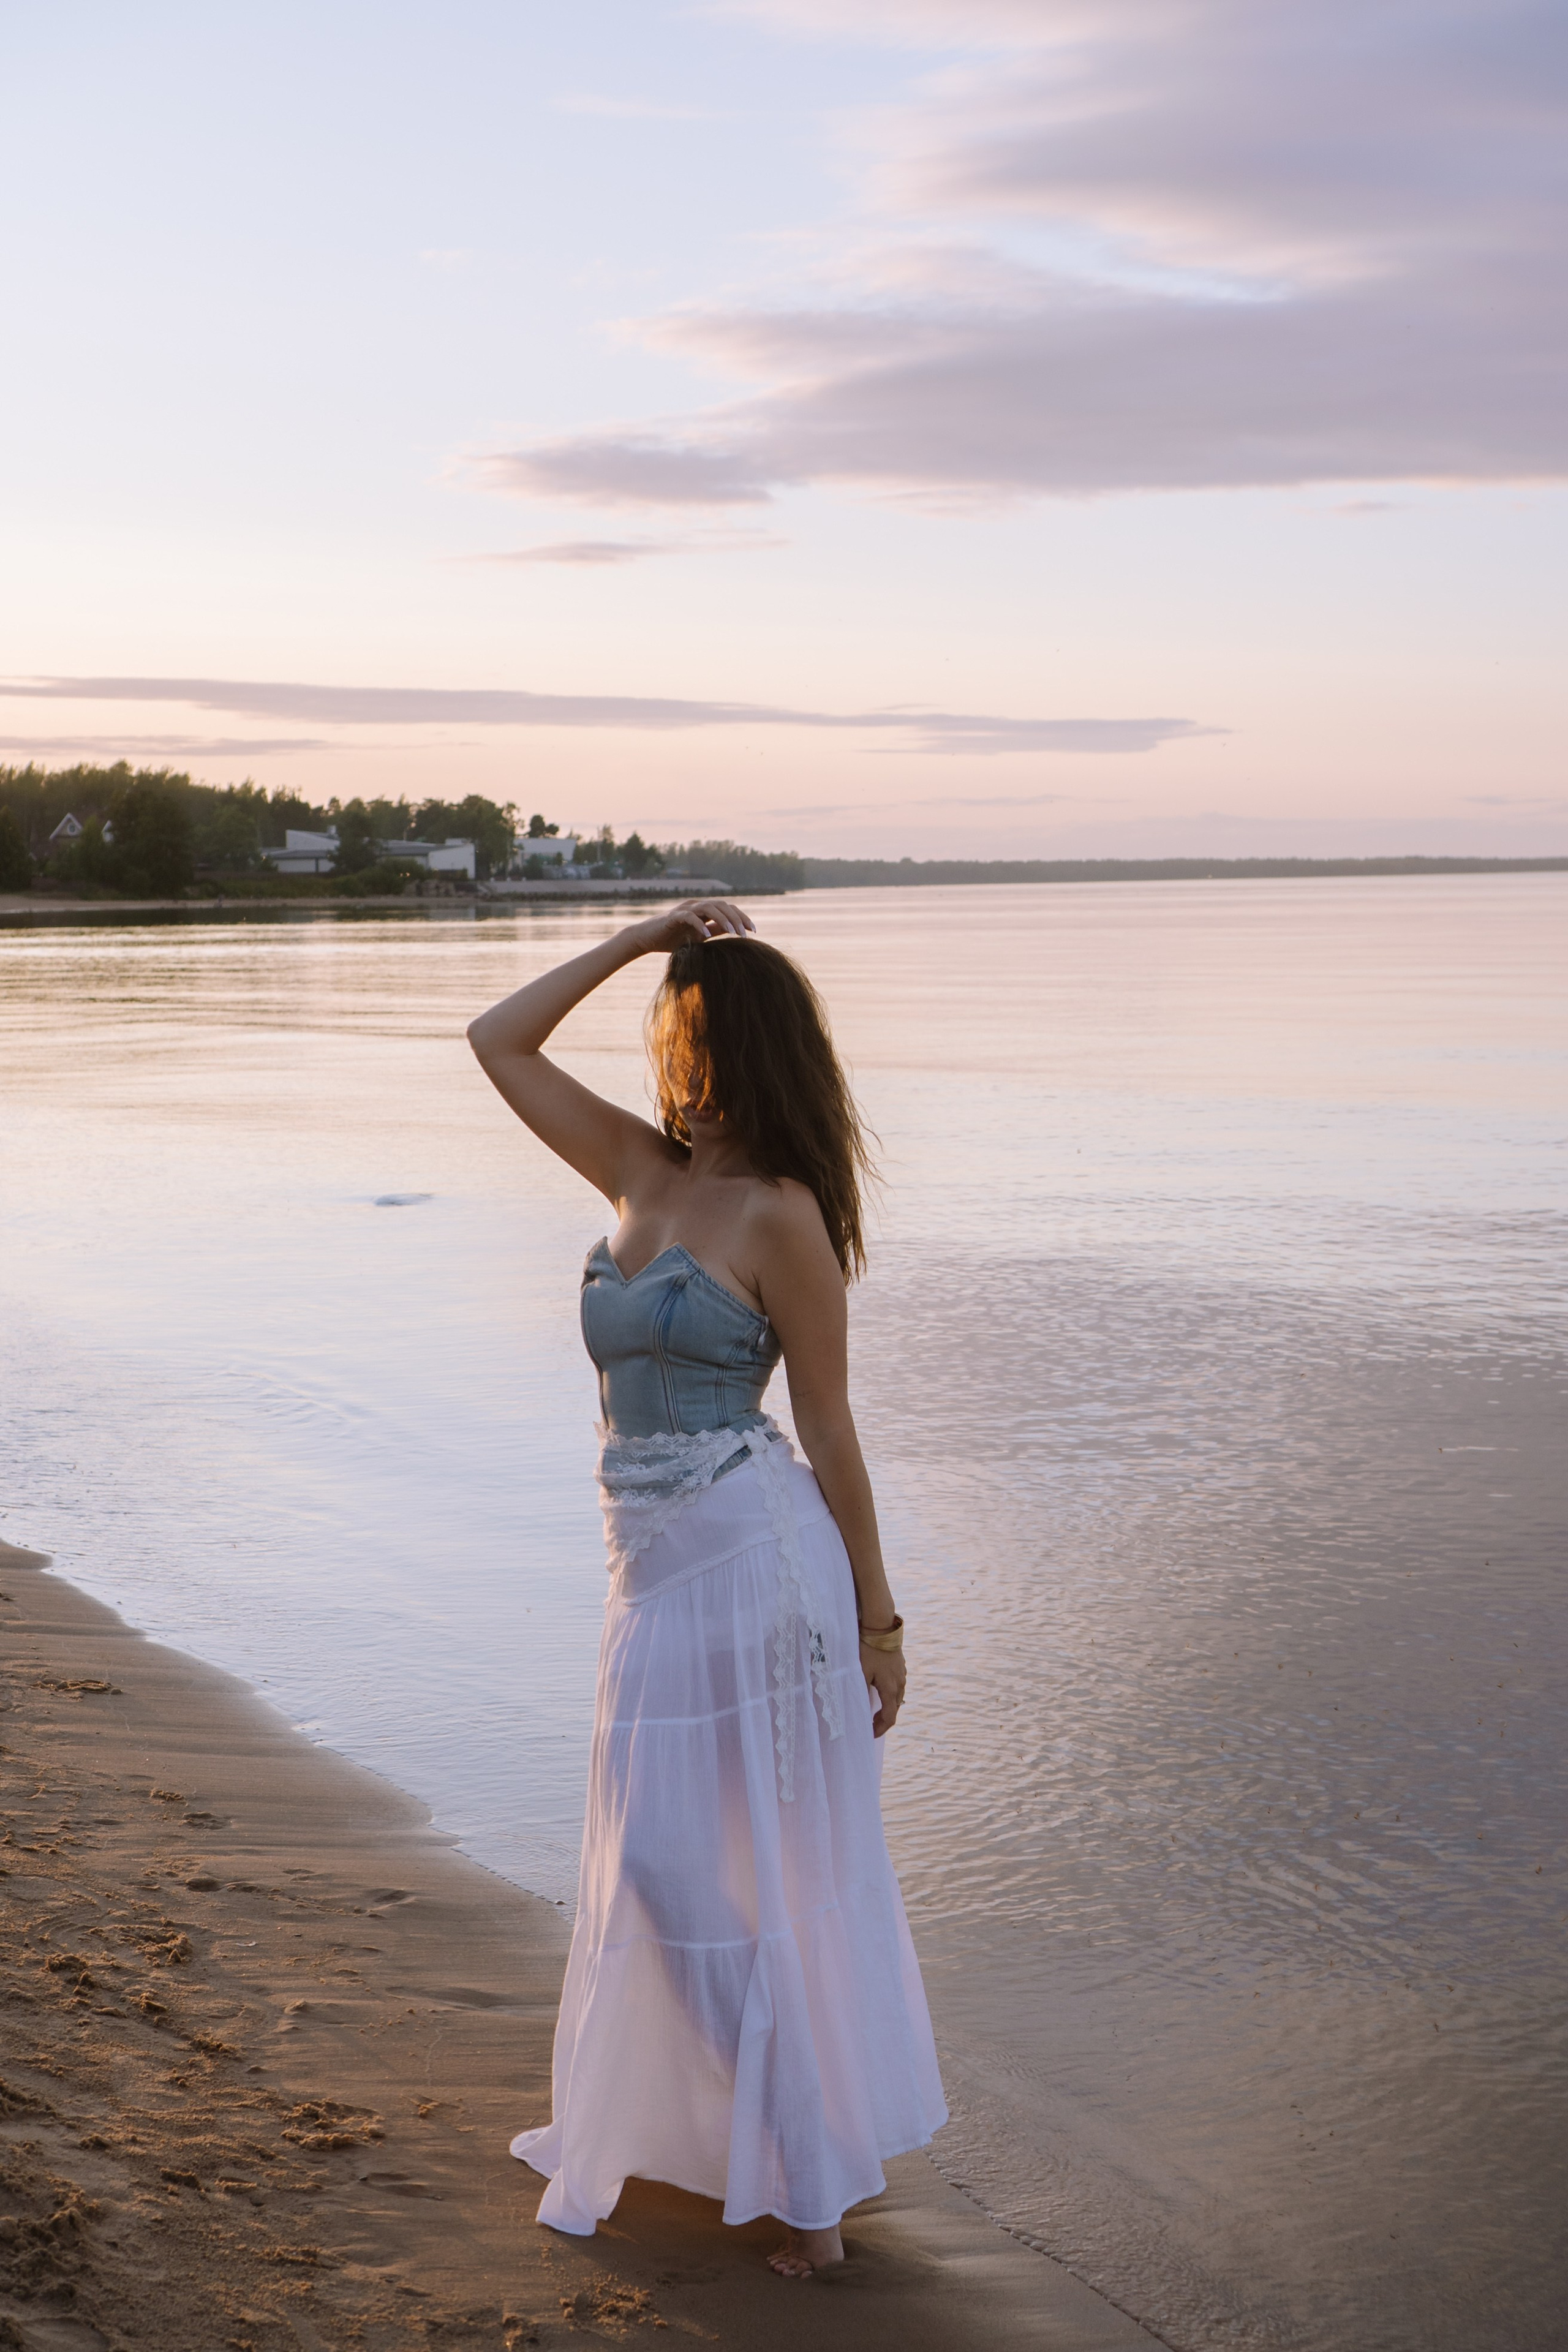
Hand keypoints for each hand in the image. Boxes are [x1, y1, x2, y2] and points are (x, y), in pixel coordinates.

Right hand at [627, 898, 755, 954]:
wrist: (646, 939)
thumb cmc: (672, 939)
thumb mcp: (698, 937)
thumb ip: (714, 931)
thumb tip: (733, 931)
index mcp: (704, 910)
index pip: (728, 909)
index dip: (742, 917)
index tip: (753, 931)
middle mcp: (696, 905)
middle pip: (723, 905)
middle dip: (737, 918)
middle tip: (746, 934)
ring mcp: (685, 909)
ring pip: (709, 907)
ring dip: (723, 919)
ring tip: (733, 933)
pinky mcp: (673, 917)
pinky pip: (689, 916)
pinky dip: (699, 924)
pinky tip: (706, 934)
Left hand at [861, 1644, 905, 1737]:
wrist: (881, 1627)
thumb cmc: (868, 1650)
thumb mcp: (861, 1673)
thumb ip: (861, 1692)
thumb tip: (860, 1708)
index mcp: (890, 1689)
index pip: (890, 1718)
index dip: (881, 1730)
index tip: (870, 1734)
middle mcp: (900, 1684)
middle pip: (894, 1709)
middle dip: (883, 1720)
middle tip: (869, 1724)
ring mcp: (902, 1675)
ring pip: (897, 1698)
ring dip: (887, 1707)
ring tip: (874, 1710)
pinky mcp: (900, 1666)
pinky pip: (897, 1686)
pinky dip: (889, 1695)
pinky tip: (879, 1690)